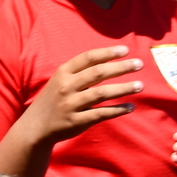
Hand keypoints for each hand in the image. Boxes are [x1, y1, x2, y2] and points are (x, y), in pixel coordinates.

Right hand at [20, 46, 141, 146]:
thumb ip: (79, 73)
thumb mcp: (60, 81)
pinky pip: (101, 113)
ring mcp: (71, 103)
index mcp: (63, 73)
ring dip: (123, 88)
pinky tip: (130, 107)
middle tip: (139, 64)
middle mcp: (66, 86)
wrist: (36, 126)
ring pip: (102, 93)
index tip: (125, 50)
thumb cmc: (53, 100)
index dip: (107, 53)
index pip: (88, 58)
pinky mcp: (77, 120)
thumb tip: (108, 63)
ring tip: (140, 85)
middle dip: (121, 67)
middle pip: (98, 73)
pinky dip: (118, 110)